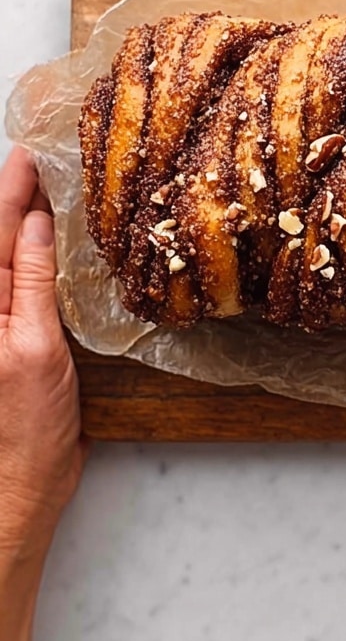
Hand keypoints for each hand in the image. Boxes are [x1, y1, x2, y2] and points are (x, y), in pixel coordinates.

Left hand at [0, 147, 84, 561]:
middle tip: (30, 157)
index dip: (11, 192)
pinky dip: (32, 258)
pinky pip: (23, 286)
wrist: (19, 486)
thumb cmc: (27, 429)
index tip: (27, 154)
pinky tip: (43, 243)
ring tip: (34, 189)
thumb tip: (35, 224)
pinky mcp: (18, 340)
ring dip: (19, 224)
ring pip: (6, 260)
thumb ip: (31, 283)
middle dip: (12, 199)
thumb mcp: (36, 350)